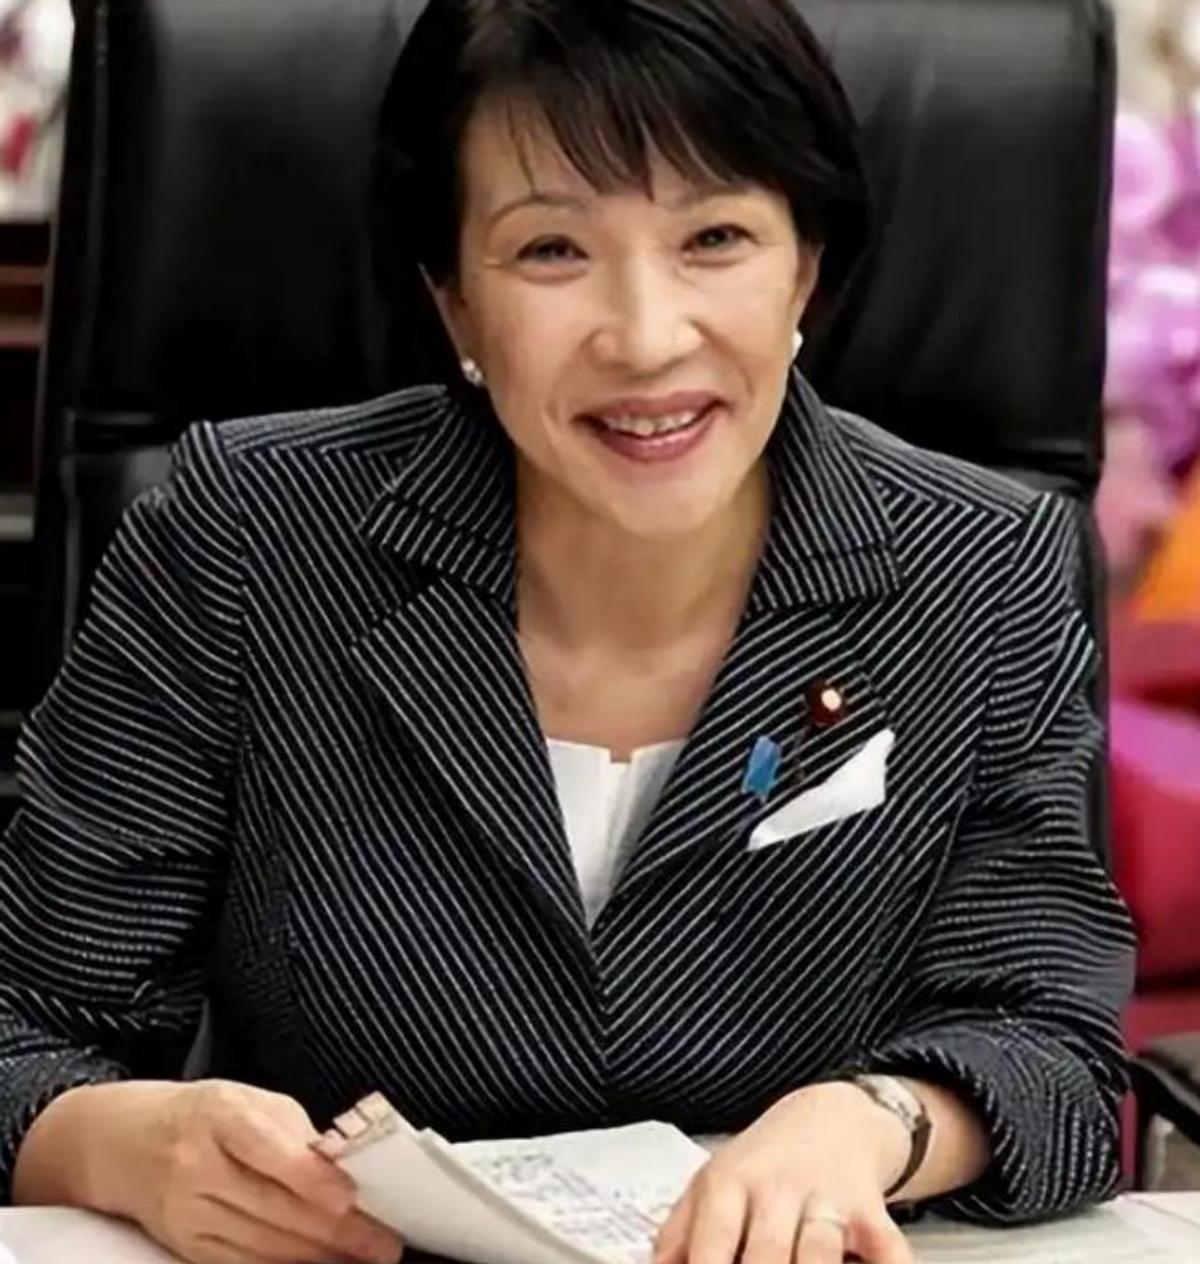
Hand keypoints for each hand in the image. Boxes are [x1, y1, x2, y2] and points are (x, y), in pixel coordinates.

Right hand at [15, 1079, 402, 1263]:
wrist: (125, 1142)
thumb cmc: (204, 1114)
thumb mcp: (249, 1101)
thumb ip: (295, 1134)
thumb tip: (344, 1170)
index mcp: (219, 1114)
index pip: (267, 1149)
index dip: (310, 1178)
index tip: (350, 1197)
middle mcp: (197, 1166)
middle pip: (271, 1207)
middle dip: (334, 1232)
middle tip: (383, 1244)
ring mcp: (186, 1212)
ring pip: (259, 1245)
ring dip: (317, 1257)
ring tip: (363, 1258)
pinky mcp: (183, 1246)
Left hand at [653, 1083, 914, 1263]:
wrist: (831, 1118)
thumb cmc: (762, 1165)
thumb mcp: (710, 1186)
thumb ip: (678, 1238)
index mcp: (729, 1185)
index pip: (711, 1243)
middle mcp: (777, 1188)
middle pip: (765, 1255)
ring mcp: (827, 1198)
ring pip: (818, 1251)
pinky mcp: (871, 1211)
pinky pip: (887, 1250)